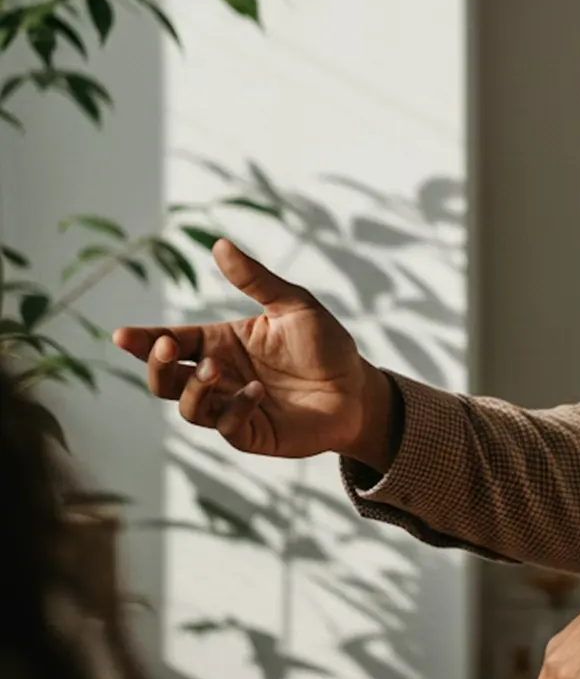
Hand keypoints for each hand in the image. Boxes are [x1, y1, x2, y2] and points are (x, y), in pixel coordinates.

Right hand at [112, 238, 392, 465]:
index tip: (122, 335)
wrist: (358, 387)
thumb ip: (256, 280)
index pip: (172, 341)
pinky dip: (234, 410)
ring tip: (217, 370)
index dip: (145, 340)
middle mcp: (220, 376)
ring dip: (194, 388)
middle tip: (166, 348)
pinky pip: (225, 426)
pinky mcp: (251, 432)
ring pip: (187, 406)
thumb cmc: (326, 344)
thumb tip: (220, 245)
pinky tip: (257, 394)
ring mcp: (231, 407)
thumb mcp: (294, 305)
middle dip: (157, 365)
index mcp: (221, 343)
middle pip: (165, 378)